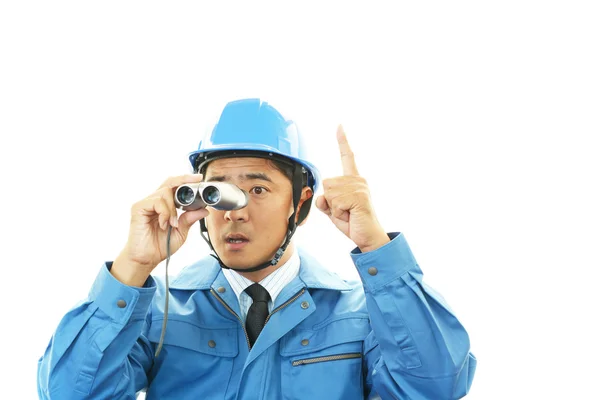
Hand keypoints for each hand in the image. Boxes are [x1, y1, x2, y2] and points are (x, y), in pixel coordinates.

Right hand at [112, 174, 208, 285]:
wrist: (146, 259)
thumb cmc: (159, 246)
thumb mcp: (181, 232)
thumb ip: (190, 220)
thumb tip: (204, 210)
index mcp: (164, 205)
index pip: (174, 186)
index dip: (186, 180)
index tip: (199, 179)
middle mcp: (154, 201)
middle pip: (169, 182)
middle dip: (183, 180)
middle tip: (195, 182)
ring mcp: (146, 204)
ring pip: (165, 192)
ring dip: (173, 209)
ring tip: (173, 224)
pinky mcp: (138, 208)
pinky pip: (156, 201)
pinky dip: (164, 212)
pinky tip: (164, 224)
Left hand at [316, 125, 389, 252]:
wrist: (369, 238)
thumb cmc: (354, 224)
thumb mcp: (334, 212)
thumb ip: (325, 202)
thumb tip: (321, 196)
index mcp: (353, 180)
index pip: (347, 157)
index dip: (343, 141)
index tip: (339, 126)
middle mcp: (358, 180)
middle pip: (326, 183)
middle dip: (330, 202)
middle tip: (345, 212)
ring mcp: (359, 187)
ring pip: (329, 193)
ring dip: (334, 208)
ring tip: (348, 214)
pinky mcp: (358, 196)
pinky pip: (334, 202)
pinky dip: (338, 213)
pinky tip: (350, 216)